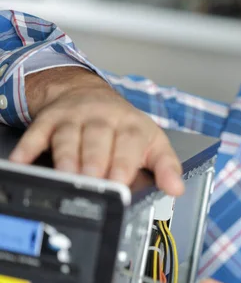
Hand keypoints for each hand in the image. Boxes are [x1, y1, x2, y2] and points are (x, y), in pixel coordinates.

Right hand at [10, 67, 183, 195]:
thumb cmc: (124, 127)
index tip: (121, 181)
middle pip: (98, 139)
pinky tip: (22, 161)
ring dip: (67, 157)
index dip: (124, 162)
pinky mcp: (49, 119)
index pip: (130, 143)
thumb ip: (166, 166)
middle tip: (94, 182)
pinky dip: (28, 148)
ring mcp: (74, 117)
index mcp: (132, 126)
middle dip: (95, 162)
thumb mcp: (152, 142)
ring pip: (69, 136)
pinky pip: (37, 133)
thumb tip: (177, 189)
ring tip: (67, 177)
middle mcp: (103, 118)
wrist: (89, 93)